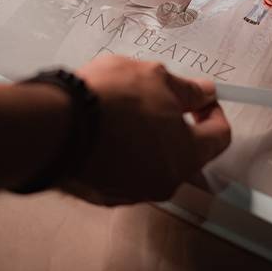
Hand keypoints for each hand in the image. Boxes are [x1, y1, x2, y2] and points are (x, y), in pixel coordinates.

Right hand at [69, 56, 230, 204]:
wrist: (52, 125)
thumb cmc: (106, 102)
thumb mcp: (155, 77)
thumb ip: (187, 89)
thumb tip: (202, 92)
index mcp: (185, 156)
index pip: (219, 137)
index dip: (213, 112)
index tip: (202, 99)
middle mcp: (162, 182)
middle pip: (184, 152)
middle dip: (176, 124)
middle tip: (158, 98)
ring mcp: (130, 191)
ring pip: (151, 161)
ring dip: (146, 137)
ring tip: (124, 109)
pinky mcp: (101, 193)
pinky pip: (122, 170)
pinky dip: (120, 151)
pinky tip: (105, 128)